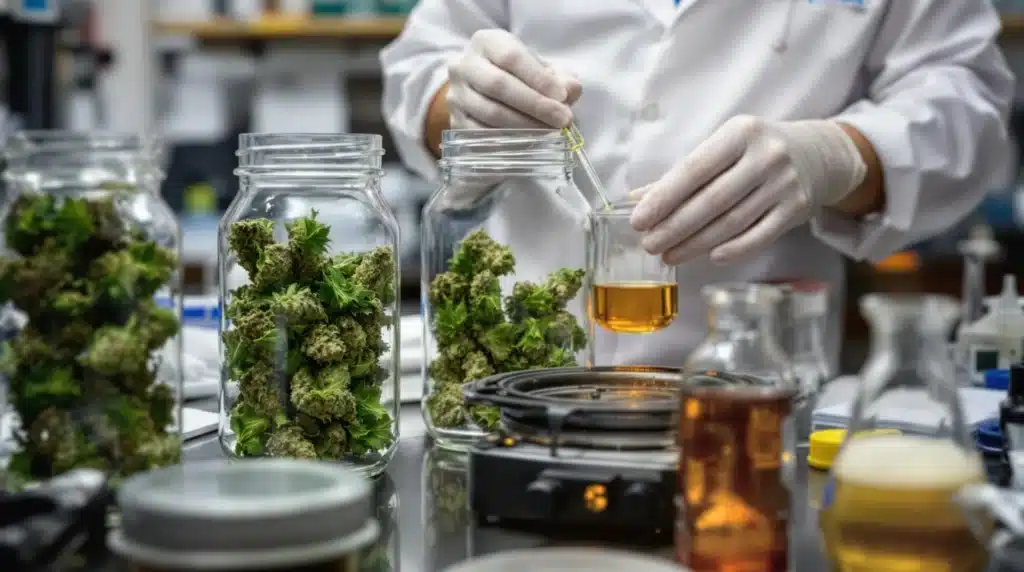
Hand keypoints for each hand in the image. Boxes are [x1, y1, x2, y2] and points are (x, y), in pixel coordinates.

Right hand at [447, 29, 580, 128]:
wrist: (483, 89)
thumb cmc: (517, 76)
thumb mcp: (538, 68)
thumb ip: (558, 77)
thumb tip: (571, 90)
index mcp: (486, 43)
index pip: (511, 57)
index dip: (538, 78)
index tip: (563, 96)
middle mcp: (464, 65)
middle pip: (498, 85)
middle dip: (534, 105)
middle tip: (562, 119)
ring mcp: (456, 94)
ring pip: (489, 112)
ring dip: (524, 126)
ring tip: (550, 132)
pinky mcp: (455, 121)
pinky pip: (481, 134)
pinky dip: (507, 141)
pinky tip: (529, 144)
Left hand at [630, 116, 867, 264]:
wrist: (818, 154)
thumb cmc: (756, 151)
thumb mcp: (724, 147)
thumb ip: (683, 173)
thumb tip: (638, 198)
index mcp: (740, 132)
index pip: (694, 169)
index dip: (663, 197)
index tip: (638, 219)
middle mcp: (765, 156)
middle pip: (711, 200)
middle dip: (675, 227)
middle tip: (649, 244)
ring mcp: (784, 184)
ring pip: (732, 222)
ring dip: (696, 243)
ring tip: (669, 255)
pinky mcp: (797, 209)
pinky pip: (760, 236)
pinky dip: (734, 250)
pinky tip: (709, 257)